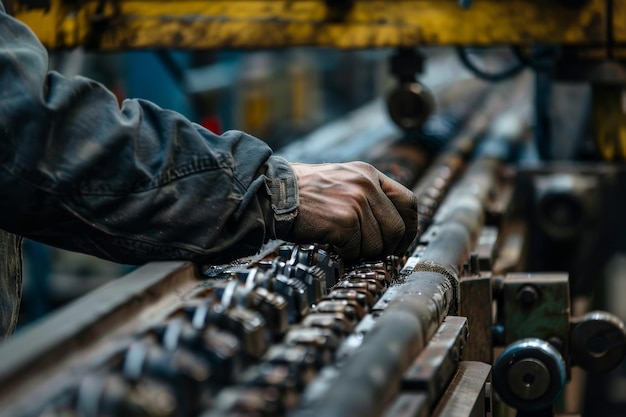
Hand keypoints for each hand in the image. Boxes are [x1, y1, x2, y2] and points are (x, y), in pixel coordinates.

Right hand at [286, 162, 417, 259]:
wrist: (273, 192)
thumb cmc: (303, 192)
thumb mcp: (341, 180)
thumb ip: (367, 194)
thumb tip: (392, 226)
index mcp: (368, 174)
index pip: (408, 201)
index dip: (410, 226)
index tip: (402, 241)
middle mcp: (366, 185)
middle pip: (397, 228)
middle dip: (389, 248)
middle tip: (374, 255)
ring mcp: (356, 203)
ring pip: (377, 244)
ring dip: (361, 252)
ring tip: (343, 244)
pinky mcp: (343, 221)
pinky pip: (357, 250)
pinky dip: (345, 253)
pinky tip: (332, 244)